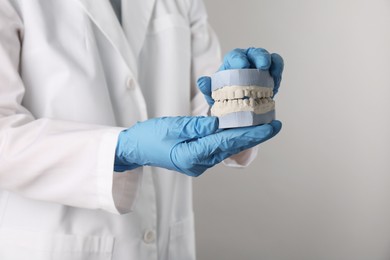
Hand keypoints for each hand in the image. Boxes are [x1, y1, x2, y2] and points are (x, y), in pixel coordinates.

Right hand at [114, 116, 280, 176]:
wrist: (135, 149)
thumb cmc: (148, 137)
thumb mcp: (171, 126)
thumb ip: (197, 126)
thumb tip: (220, 122)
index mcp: (192, 156)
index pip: (227, 142)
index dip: (250, 133)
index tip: (270, 126)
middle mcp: (199, 163)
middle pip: (232, 147)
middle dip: (254, 136)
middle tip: (275, 124)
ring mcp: (199, 163)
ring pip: (227, 148)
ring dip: (245, 136)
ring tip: (263, 124)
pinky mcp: (198, 158)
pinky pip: (219, 148)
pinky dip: (231, 138)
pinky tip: (241, 128)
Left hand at [197, 47, 283, 105]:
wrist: (236, 108)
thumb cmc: (223, 98)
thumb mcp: (213, 96)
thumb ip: (207, 88)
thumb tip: (202, 81)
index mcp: (231, 64)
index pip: (235, 56)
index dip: (239, 59)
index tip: (243, 65)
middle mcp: (247, 61)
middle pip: (254, 53)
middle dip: (260, 57)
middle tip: (263, 66)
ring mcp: (260, 67)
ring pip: (268, 58)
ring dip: (272, 62)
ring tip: (273, 73)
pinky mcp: (271, 75)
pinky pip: (276, 68)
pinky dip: (278, 71)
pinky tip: (276, 80)